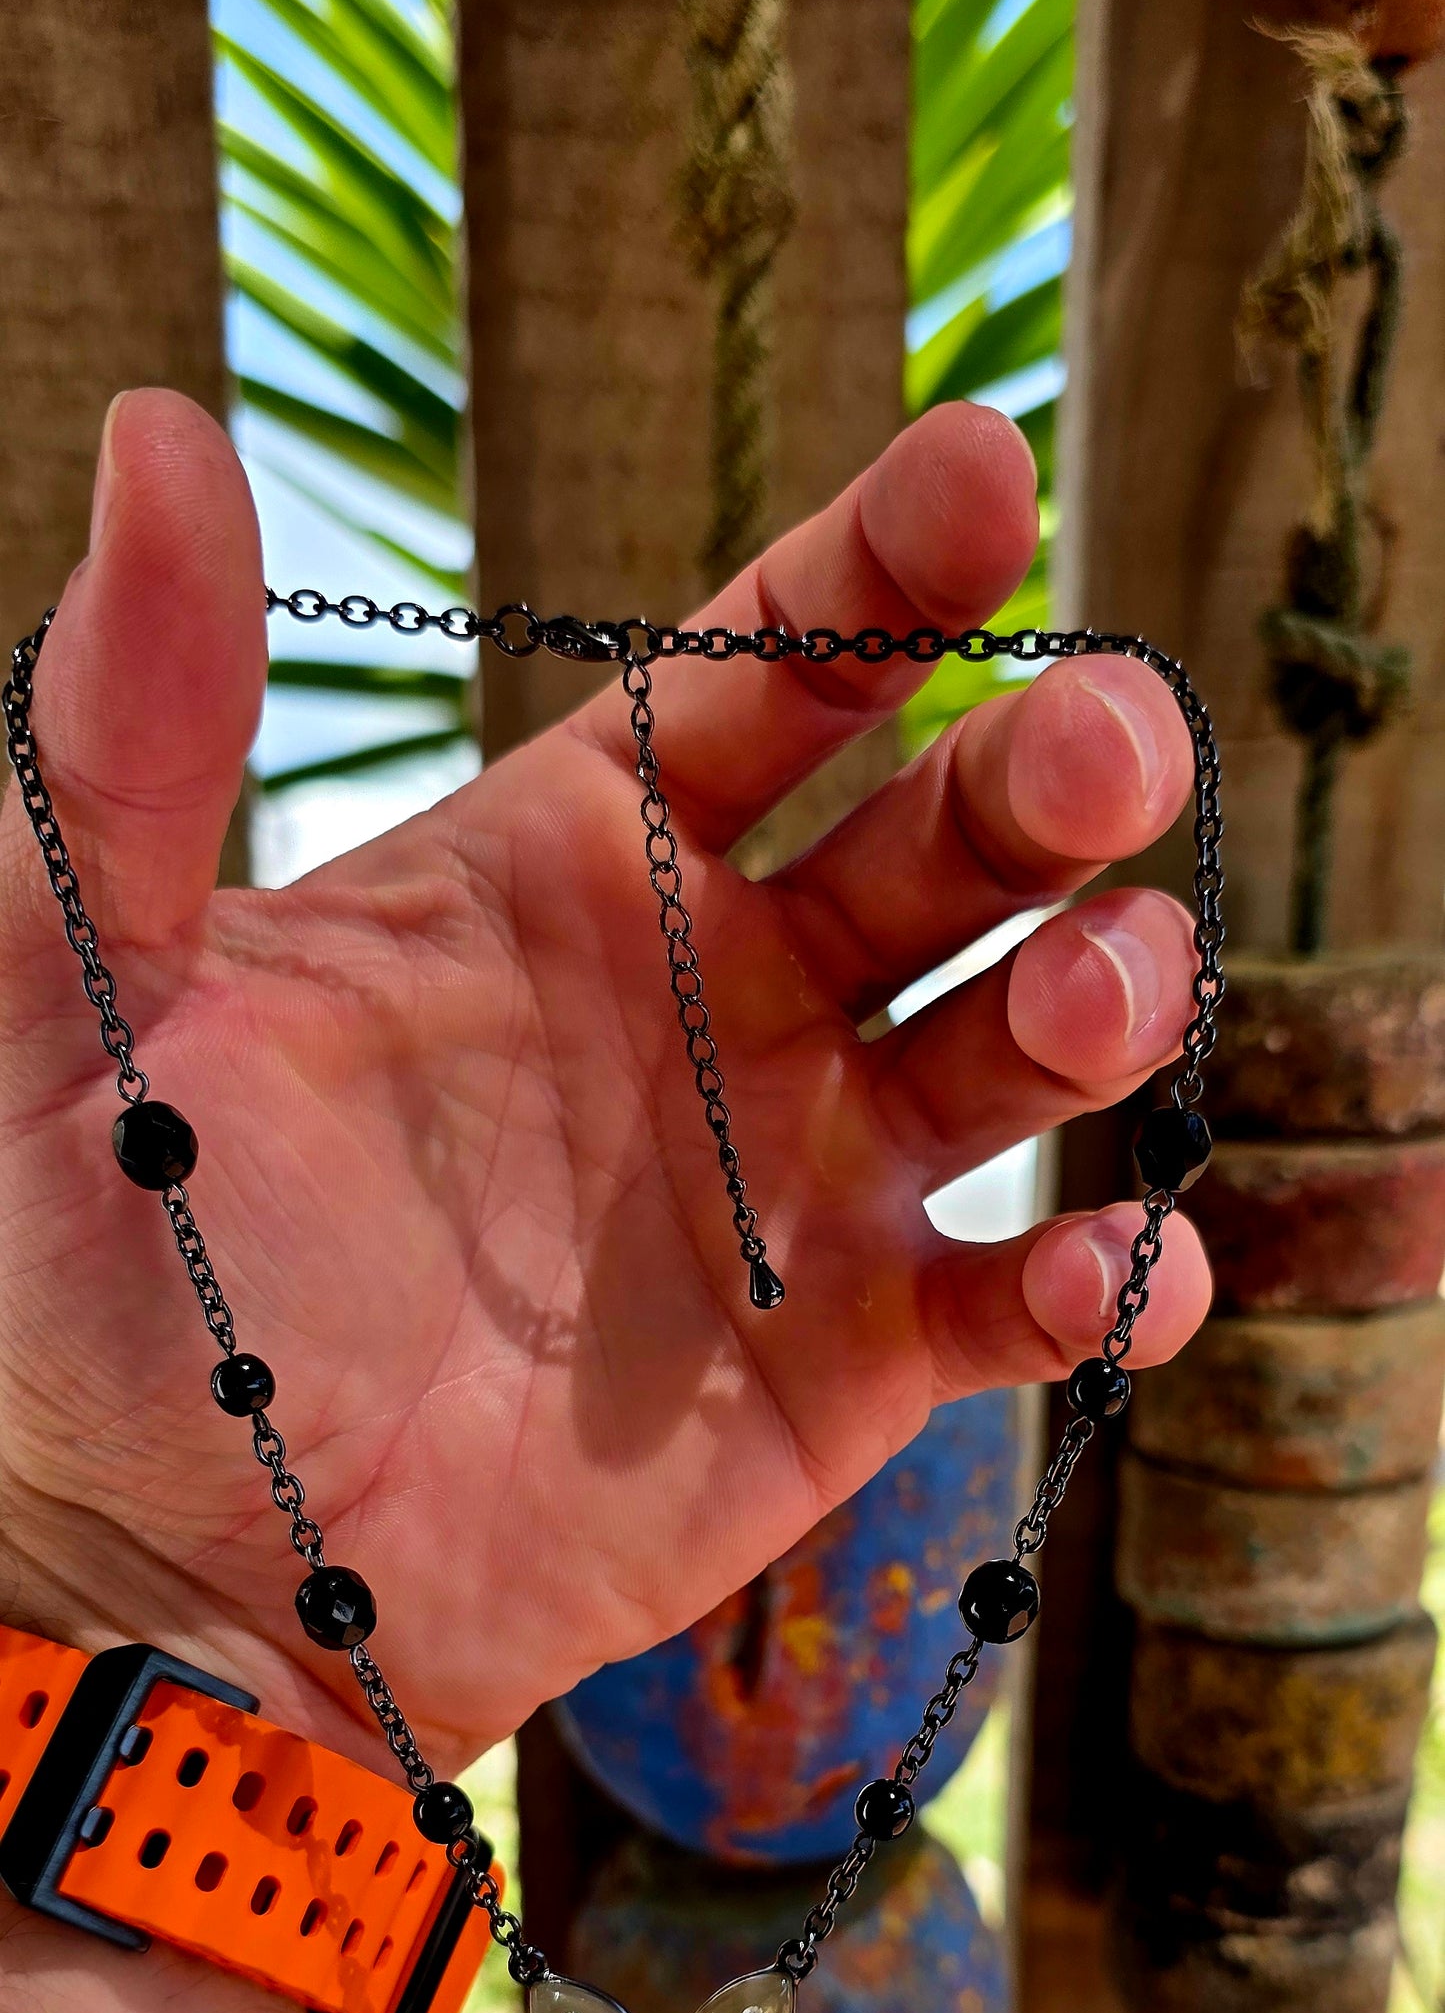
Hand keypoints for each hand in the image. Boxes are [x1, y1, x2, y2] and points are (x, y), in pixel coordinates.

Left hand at [0, 390, 1208, 1766]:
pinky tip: (1103, 1265)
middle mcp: (718, 1001)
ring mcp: (796, 1183)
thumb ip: (128, 736)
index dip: (878, 571)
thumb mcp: (82, 984)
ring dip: (1096, 1000)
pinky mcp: (844, 1367)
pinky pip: (1013, 1303)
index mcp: (569, 867)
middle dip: (1041, 777)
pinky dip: (1096, 1278)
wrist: (178, 1572)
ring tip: (1080, 1004)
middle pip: (938, 842)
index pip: (766, 676)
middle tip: (1096, 750)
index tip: (984, 476)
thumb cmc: (110, 1274)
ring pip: (1012, 1048)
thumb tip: (156, 440)